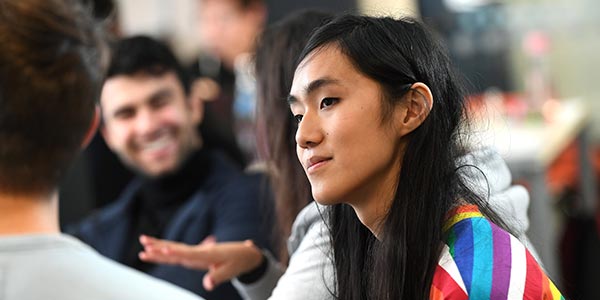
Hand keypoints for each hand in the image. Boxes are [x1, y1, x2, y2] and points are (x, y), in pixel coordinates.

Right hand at [139, 235, 263, 290]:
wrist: (245, 253)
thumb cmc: (238, 262)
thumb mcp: (230, 271)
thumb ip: (218, 277)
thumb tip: (207, 284)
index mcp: (207, 254)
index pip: (188, 253)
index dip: (176, 252)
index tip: (163, 249)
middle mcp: (199, 251)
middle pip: (176, 248)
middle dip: (159, 246)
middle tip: (143, 243)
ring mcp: (196, 252)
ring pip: (174, 248)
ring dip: (159, 246)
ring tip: (143, 242)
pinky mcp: (194, 254)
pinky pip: (177, 252)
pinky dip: (166, 251)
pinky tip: (155, 249)